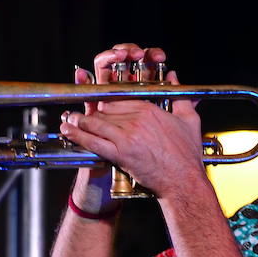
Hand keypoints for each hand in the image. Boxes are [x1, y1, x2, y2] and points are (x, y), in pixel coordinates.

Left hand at [62, 42, 205, 198]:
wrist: (183, 181)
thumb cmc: (187, 154)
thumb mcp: (189, 119)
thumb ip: (179, 95)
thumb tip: (173, 75)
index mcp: (149, 109)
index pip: (119, 100)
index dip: (105, 103)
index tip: (98, 105)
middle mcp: (136, 120)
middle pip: (105, 111)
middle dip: (91, 114)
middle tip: (78, 115)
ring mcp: (127, 137)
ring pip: (96, 124)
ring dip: (79, 122)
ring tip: (69, 120)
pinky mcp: (121, 154)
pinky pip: (94, 142)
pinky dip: (79, 136)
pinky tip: (68, 131)